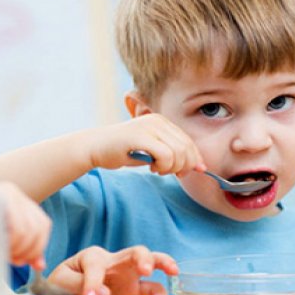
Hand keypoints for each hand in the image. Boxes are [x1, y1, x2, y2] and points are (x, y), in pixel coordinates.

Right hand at [0, 182, 50, 269]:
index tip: (29, 263)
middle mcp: (16, 193)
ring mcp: (8, 192)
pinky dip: (14, 242)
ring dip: (22, 248)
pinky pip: (19, 226)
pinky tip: (2, 247)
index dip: (40, 247)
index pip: (43, 225)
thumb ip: (18, 250)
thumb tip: (40, 265)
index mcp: (17, 201)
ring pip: (31, 228)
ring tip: (7, 256)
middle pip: (41, 226)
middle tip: (17, 262)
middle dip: (32, 250)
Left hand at [47, 246, 176, 294]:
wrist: (65, 291)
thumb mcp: (60, 282)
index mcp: (92, 257)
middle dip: (142, 258)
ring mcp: (126, 274)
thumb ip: (79, 285)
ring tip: (173, 272)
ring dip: (162, 264)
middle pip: (134, 251)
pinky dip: (158, 294)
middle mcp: (114, 261)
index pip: (97, 266)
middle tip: (145, 269)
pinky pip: (151, 288)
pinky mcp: (133, 289)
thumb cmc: (62, 283)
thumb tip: (105, 294)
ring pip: (150, 262)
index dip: (93, 282)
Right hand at [87, 114, 205, 176]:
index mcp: (162, 121)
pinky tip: (152, 168)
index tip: (192, 172)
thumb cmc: (122, 151)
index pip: (188, 141)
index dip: (194, 159)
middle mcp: (157, 121)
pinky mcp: (140, 136)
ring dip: (171, 168)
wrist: (95, 147)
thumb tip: (199, 166)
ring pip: (178, 153)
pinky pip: (166, 155)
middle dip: (184, 166)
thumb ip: (172, 155)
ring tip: (158, 170)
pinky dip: (163, 166)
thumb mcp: (151, 151)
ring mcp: (148, 127)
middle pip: (186, 147)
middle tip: (171, 174)